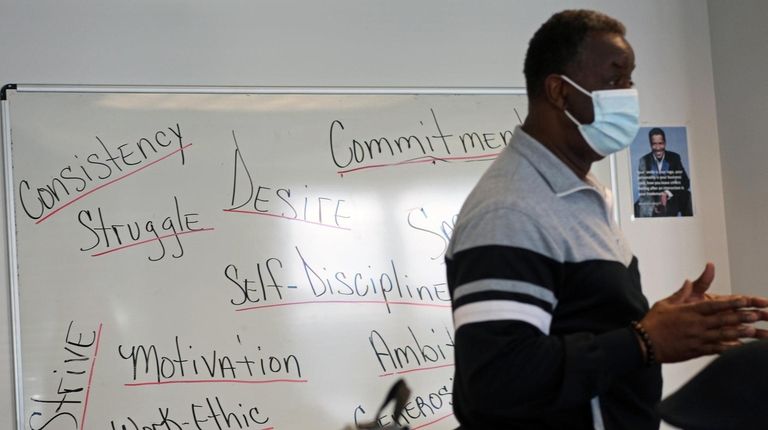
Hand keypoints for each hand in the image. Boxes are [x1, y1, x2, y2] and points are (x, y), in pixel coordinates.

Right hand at [640, 263, 767, 362]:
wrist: (644, 344)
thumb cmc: (653, 322)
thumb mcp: (665, 304)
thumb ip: (680, 293)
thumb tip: (688, 281)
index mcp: (689, 312)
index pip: (714, 306)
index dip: (731, 303)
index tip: (745, 300)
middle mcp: (695, 325)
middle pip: (722, 320)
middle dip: (740, 317)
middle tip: (756, 315)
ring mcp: (697, 339)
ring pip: (722, 335)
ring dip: (739, 333)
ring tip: (753, 330)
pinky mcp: (695, 350)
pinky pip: (715, 349)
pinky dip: (728, 348)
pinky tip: (739, 347)